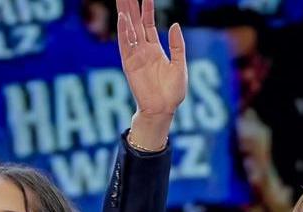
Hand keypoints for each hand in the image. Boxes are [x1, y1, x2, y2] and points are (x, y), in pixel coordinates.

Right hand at [120, 0, 188, 120]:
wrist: (163, 109)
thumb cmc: (173, 92)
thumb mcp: (180, 65)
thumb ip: (177, 45)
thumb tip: (174, 25)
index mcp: (155, 49)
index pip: (148, 23)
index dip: (147, 9)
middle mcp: (143, 49)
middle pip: (135, 22)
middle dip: (130, 6)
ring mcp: (135, 55)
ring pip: (128, 29)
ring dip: (124, 14)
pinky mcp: (129, 64)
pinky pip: (125, 44)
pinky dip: (123, 31)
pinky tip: (122, 18)